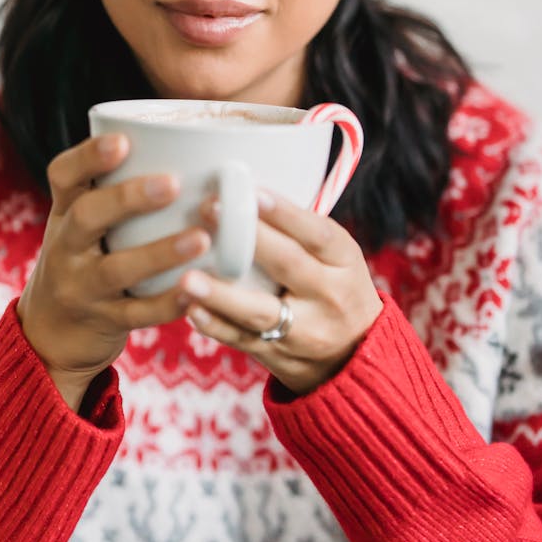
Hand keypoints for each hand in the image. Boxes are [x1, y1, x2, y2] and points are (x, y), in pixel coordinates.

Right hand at [17, 134, 210, 409]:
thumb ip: (117, 189)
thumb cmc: (85, 258)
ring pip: (117, 269)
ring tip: (202, 238)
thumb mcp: (83, 222)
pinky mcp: (104, 322)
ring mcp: (82, 288)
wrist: (49, 333)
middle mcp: (66, 247)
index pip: (63, 176)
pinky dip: (167, 303)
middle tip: (174, 183)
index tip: (123, 140)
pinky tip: (196, 290)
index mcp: (65, 212)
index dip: (88, 157)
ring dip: (161, 252)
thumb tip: (193, 144)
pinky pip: (137, 314)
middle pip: (87, 217)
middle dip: (129, 198)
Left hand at [179, 191, 381, 394]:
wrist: (354, 354)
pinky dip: (216, 325)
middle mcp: (329, 295)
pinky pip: (243, 340)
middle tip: (208, 210)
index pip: (318, 233)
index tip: (252, 192)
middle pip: (288, 264)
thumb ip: (298, 229)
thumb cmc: (332, 284)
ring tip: (187, 278)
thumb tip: (243, 185)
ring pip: (260, 311)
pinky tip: (190, 309)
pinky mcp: (278, 355)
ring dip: (221, 294)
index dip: (286, 213)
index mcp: (344, 260)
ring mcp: (304, 330)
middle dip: (248, 238)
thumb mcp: (336, 255)